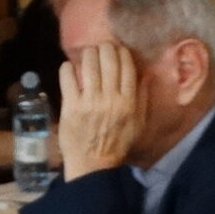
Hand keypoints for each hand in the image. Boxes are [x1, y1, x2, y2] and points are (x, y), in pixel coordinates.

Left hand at [58, 42, 142, 177]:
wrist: (93, 165)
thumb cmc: (117, 145)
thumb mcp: (139, 124)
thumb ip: (143, 98)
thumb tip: (146, 74)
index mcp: (128, 101)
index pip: (127, 65)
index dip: (121, 51)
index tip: (117, 49)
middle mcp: (110, 97)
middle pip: (108, 59)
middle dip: (103, 48)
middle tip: (99, 48)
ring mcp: (89, 101)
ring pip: (88, 63)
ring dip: (87, 54)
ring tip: (86, 55)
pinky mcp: (71, 106)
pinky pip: (68, 78)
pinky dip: (68, 68)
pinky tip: (69, 68)